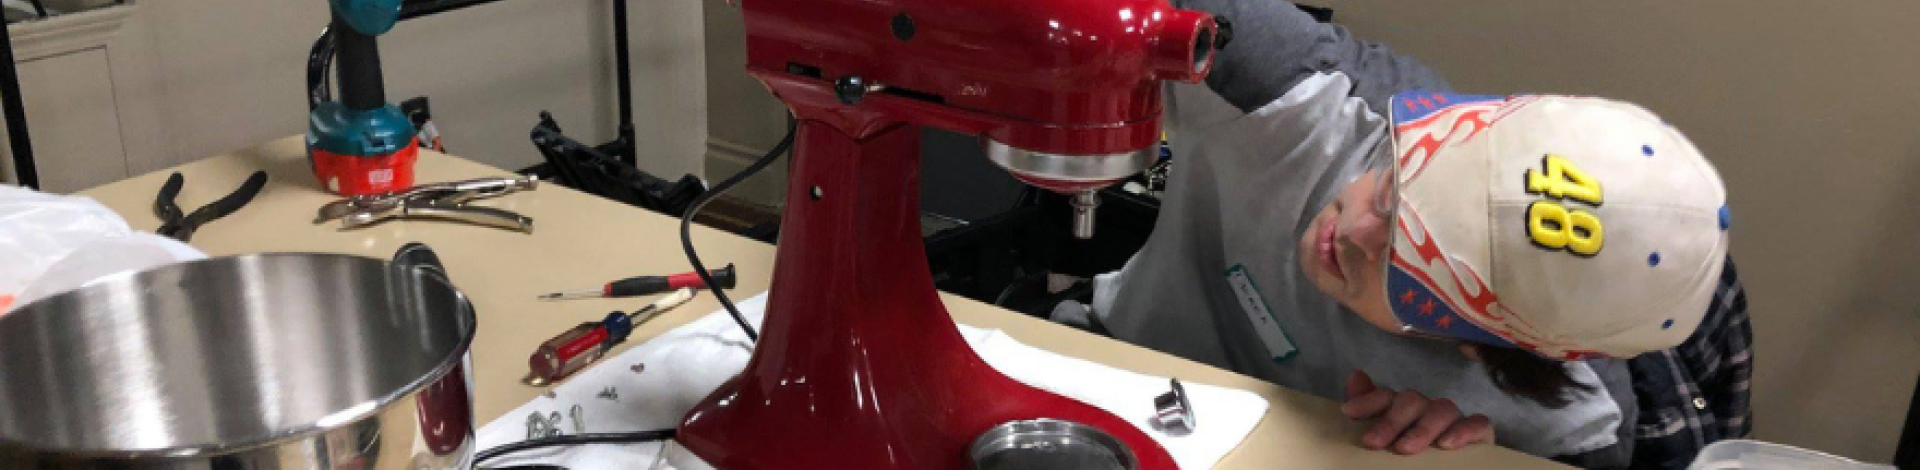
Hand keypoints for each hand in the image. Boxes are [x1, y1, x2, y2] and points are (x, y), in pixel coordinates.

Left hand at [1341, 370, 1493, 453]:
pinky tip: (1448, 444)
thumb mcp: (1386, 440)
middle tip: (1373, 443)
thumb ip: (1372, 412)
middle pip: (1411, 401)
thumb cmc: (1414, 458)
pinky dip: (1464, 430)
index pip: (1386, 397)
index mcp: (1403, 410)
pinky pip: (1478, 423)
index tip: (1348, 413)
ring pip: (1442, 409)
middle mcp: (1427, 410)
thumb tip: (1357, 376)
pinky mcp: (1480, 434)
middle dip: (1390, 421)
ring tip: (1406, 448)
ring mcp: (1454, 420)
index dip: (1368, 401)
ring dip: (1423, 428)